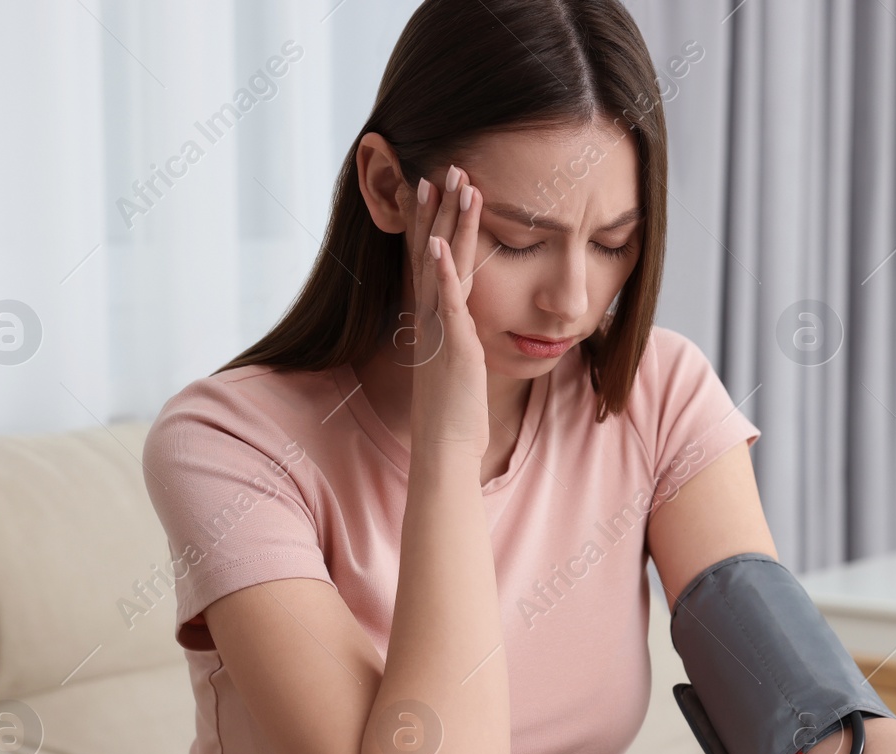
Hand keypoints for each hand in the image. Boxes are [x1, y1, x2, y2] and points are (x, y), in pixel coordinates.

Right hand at [404, 164, 487, 458]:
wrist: (446, 446)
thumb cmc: (455, 411)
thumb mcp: (459, 363)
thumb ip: (461, 337)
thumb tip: (466, 323)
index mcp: (435, 317)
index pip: (430, 258)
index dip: (430, 220)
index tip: (432, 185)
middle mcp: (432, 315)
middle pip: (432, 249)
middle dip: (439, 207)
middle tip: (445, 165)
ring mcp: (440, 327)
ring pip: (443, 263)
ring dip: (448, 221)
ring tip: (455, 183)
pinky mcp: (453, 343)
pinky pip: (446, 299)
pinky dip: (441, 269)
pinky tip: (440, 240)